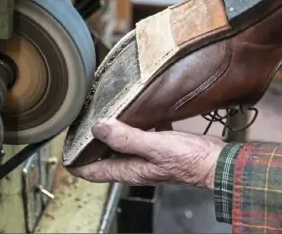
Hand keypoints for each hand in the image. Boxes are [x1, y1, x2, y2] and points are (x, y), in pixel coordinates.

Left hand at [67, 119, 224, 189]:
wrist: (216, 163)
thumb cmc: (190, 160)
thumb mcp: (155, 147)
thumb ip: (127, 138)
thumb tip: (99, 127)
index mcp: (129, 170)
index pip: (92, 171)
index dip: (75, 161)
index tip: (65, 146)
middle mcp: (135, 166)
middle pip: (103, 158)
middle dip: (90, 144)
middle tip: (80, 123)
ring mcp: (147, 157)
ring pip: (121, 145)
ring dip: (111, 132)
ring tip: (104, 113)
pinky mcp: (160, 147)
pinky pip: (141, 135)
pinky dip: (135, 125)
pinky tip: (139, 110)